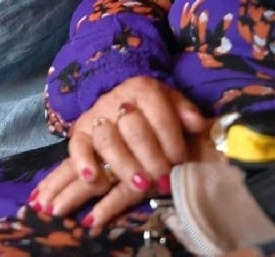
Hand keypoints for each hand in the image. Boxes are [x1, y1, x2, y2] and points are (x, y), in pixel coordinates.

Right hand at [30, 76, 207, 227]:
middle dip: (151, 157)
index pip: (158, 113)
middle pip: (133, 129)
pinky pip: (77, 146)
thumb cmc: (153, 111)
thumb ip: (186, 112)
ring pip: (108, 141)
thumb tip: (198, 124)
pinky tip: (93, 179)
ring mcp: (96, 116)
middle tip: (163, 180)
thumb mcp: (172, 103)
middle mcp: (116, 101)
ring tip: (140, 185)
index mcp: (142, 89)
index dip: (171, 140)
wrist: (119, 104)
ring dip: (125, 165)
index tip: (180, 162)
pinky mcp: (79, 133)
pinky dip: (83, 163)